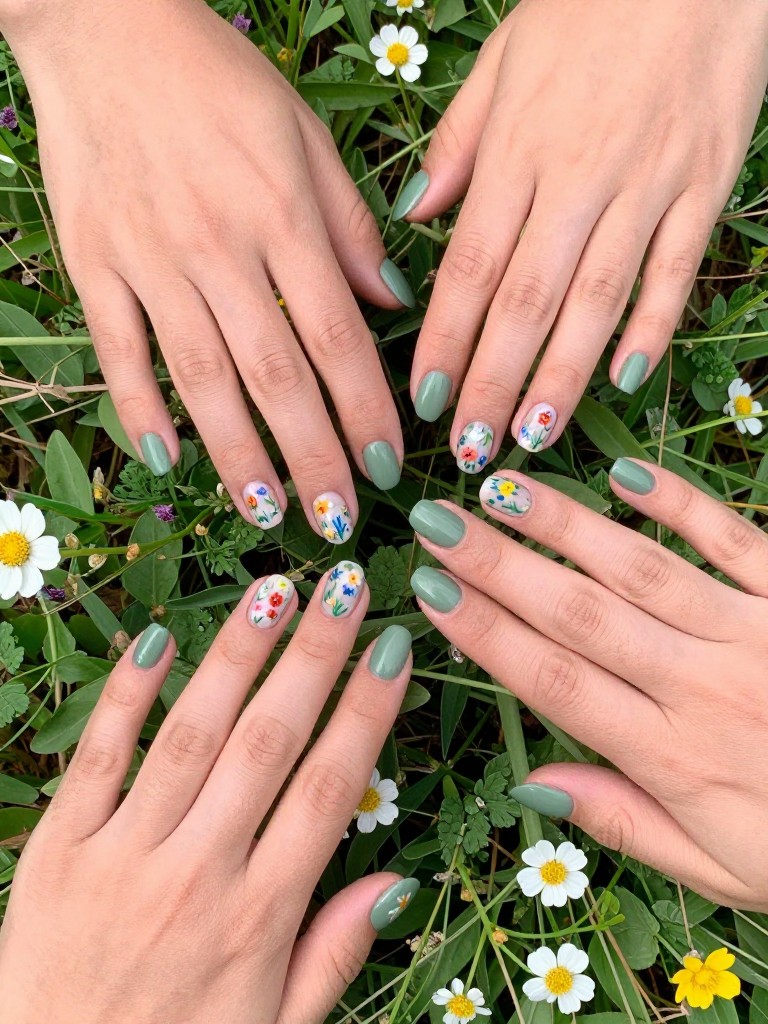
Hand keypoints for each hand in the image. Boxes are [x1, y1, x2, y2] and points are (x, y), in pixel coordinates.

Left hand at [0, 568, 415, 1021]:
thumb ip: (333, 952)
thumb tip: (396, 881)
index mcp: (259, 918)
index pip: (329, 789)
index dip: (366, 711)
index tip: (391, 648)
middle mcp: (197, 875)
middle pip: (268, 743)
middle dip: (313, 656)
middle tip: (343, 586)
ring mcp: (121, 857)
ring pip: (191, 736)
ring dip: (235, 657)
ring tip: (271, 591)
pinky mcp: (56, 852)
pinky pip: (97, 759)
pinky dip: (127, 696)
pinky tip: (157, 639)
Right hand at [2, 0, 411, 536]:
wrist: (106, 26)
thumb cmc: (218, 82)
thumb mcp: (305, 137)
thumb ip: (351, 227)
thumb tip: (395, 303)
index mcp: (283, 214)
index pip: (338, 336)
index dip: (366, 410)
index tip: (388, 467)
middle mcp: (219, 245)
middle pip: (275, 374)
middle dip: (312, 457)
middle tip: (338, 520)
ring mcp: (150, 258)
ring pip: (201, 377)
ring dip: (237, 454)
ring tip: (268, 513)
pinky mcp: (94, 262)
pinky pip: (119, 348)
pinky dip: (141, 407)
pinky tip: (168, 460)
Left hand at [406, 0, 767, 466]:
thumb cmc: (588, 7)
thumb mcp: (503, 62)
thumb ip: (458, 146)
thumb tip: (414, 216)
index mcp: (518, 151)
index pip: (470, 267)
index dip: (445, 341)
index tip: (423, 401)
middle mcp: (576, 178)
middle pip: (527, 301)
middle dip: (493, 383)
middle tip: (469, 450)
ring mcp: (645, 186)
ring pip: (597, 301)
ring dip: (562, 378)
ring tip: (531, 439)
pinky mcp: (703, 188)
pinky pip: (674, 271)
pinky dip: (651, 328)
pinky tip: (624, 380)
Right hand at [407, 463, 767, 908]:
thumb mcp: (720, 870)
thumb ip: (626, 823)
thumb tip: (532, 783)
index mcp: (675, 757)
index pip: (554, 683)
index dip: (485, 632)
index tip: (428, 590)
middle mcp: (703, 685)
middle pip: (580, 615)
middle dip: (500, 564)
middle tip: (436, 520)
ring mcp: (753, 631)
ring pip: (641, 568)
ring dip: (565, 525)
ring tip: (502, 487)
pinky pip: (734, 539)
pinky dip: (681, 503)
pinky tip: (626, 472)